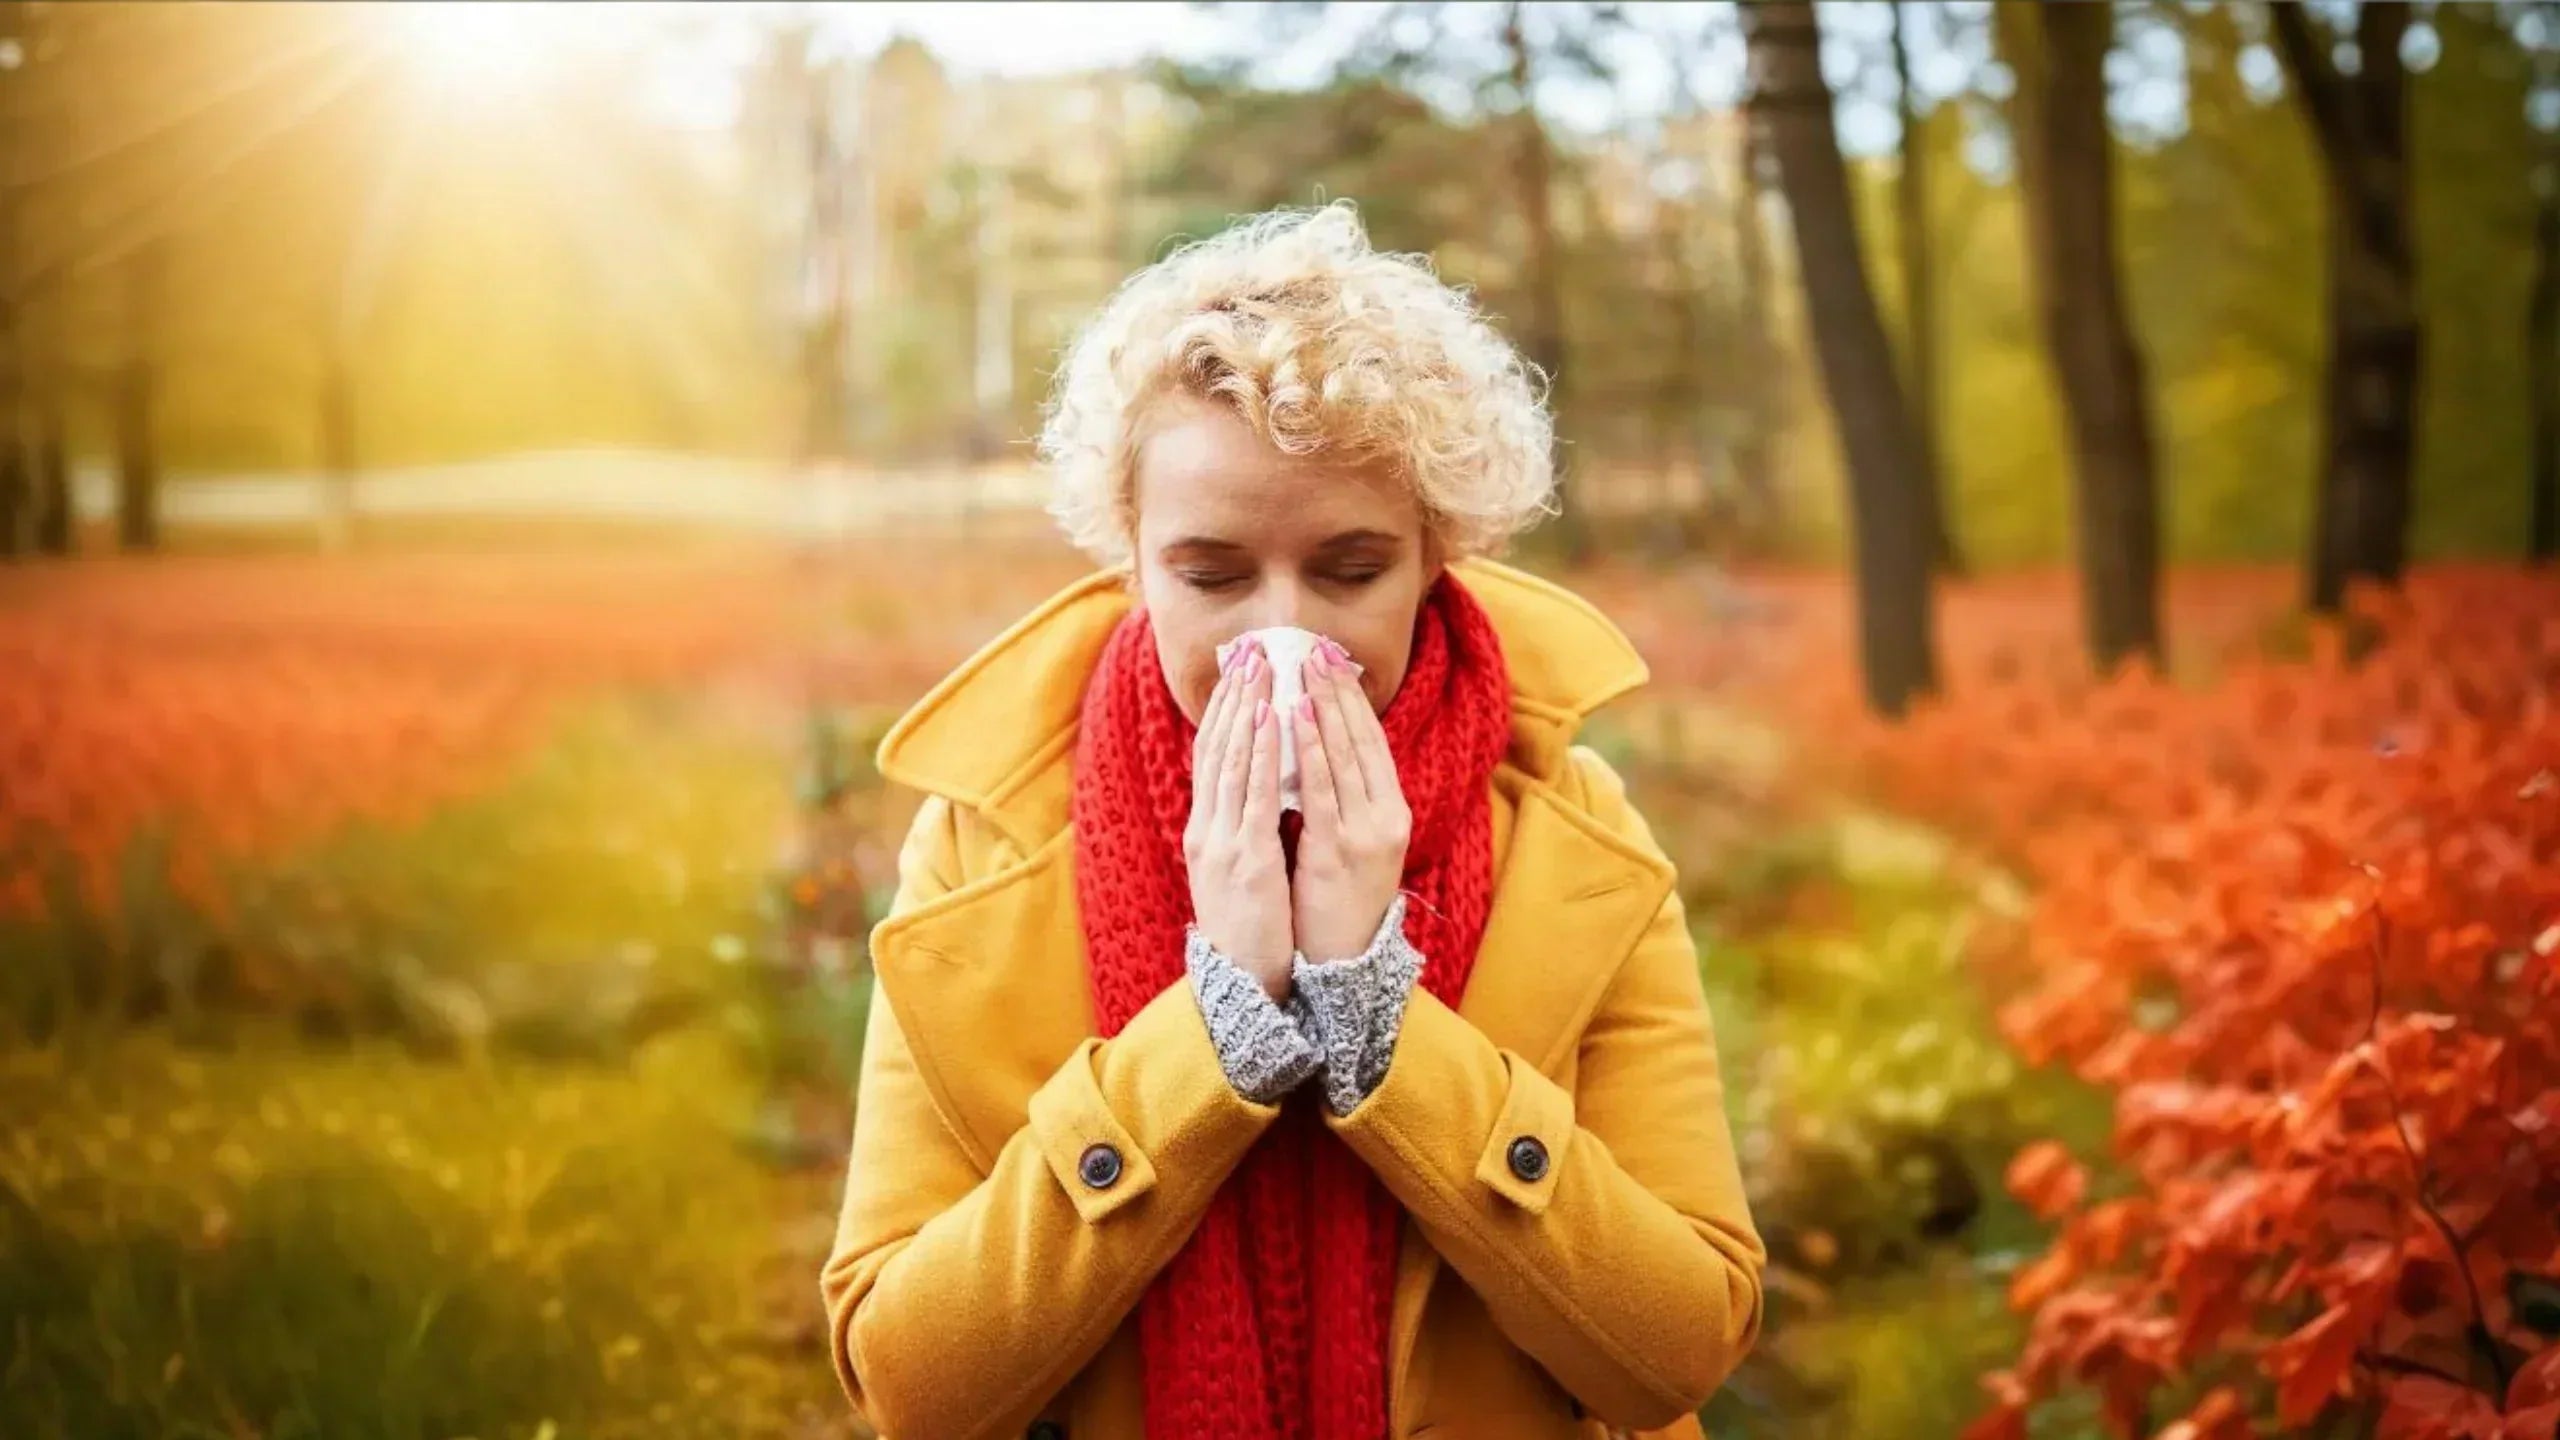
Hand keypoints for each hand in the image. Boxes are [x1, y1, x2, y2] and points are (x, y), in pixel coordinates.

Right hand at [1184, 636, 1293, 998]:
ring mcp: (1222, 841)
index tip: (1238, 671)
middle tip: (1249, 651)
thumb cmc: (1245, 929)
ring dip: (1247, 709)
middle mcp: (1206, 828)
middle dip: (1233, 697)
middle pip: (1216, 749)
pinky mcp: (1245, 858)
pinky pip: (1254, 794)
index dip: (1224, 712)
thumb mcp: (1235, 871)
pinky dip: (1260, 752)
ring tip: (1261, 668)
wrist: (1240, 981)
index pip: (1211, 758)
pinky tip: (1271, 719)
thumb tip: (1255, 792)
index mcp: (1204, 831)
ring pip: (1232, 761)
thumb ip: (1239, 830)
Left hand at [1289, 636, 1410, 961]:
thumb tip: (1322, 750)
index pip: (1372, 742)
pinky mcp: (1339, 850)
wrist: (1344, 962)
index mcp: (1392, 812)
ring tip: (1303, 670)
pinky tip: (1294, 721)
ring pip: (1343, 757)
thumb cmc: (1341, 902)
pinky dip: (1308, 751)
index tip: (1333, 661)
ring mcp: (1366, 833)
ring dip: (1322, 709)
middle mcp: (1386, 816)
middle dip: (1337, 691)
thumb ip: (1346, 801)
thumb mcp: (1354, 844)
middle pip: (1361, 740)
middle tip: (1316, 649)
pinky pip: (1321, 791)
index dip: (1352, 699)